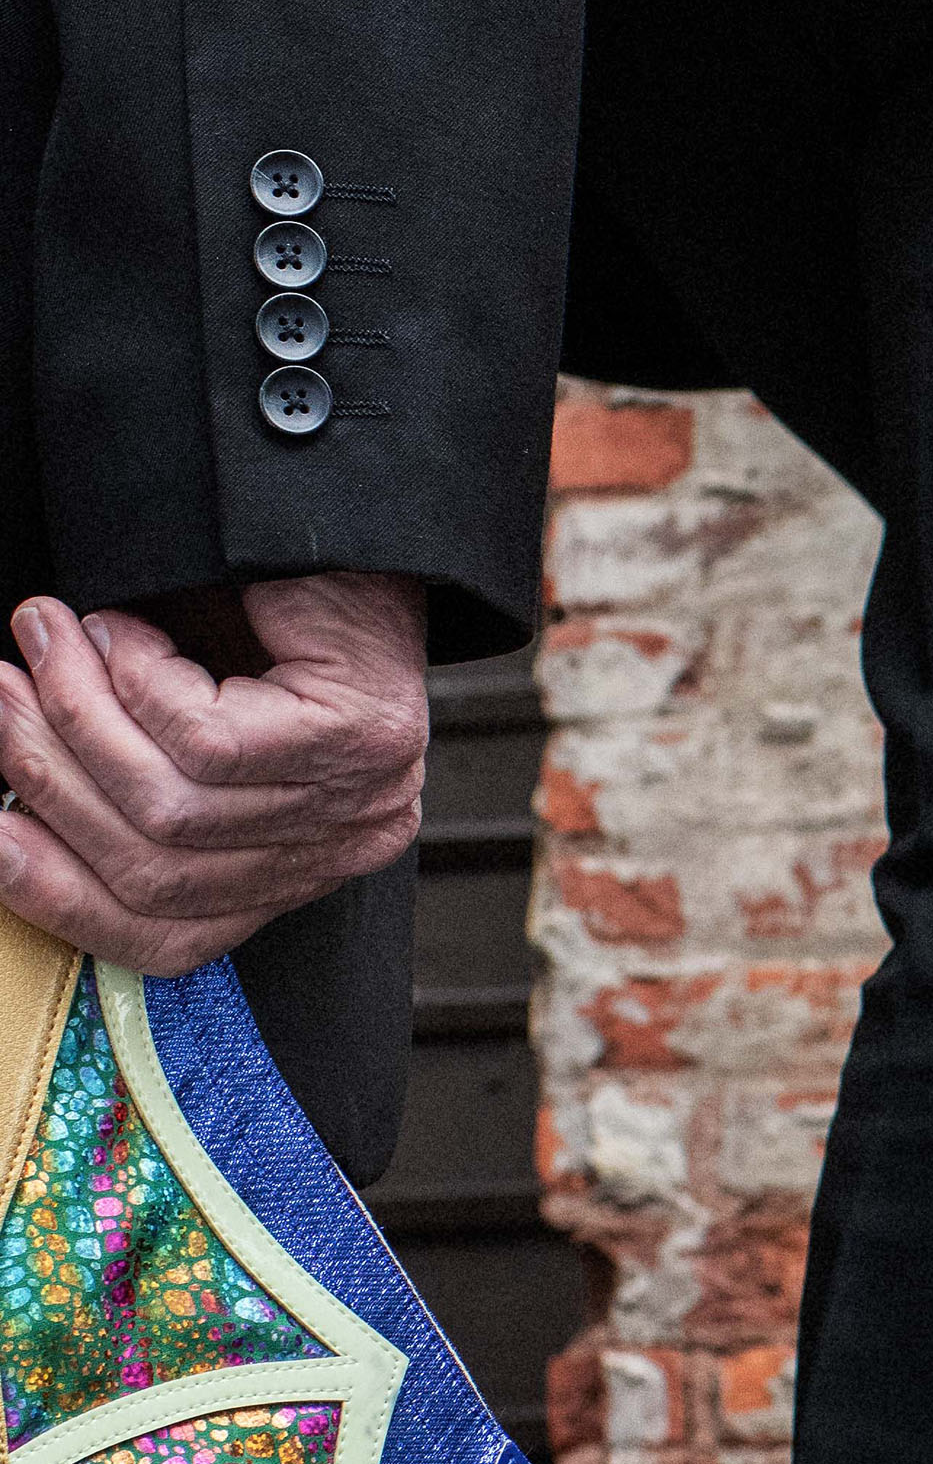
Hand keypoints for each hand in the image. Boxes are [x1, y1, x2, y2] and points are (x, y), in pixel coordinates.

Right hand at [0, 573, 425, 972]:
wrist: (344, 526)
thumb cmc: (251, 621)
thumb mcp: (173, 728)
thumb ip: (119, 784)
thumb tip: (6, 818)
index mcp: (291, 869)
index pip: (172, 937)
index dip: (60, 896)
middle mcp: (337, 847)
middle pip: (157, 868)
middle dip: (49, 775)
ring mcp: (361, 798)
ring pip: (171, 805)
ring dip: (80, 715)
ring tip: (43, 640)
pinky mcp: (364, 737)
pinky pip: (209, 743)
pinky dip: (142, 682)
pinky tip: (126, 631)